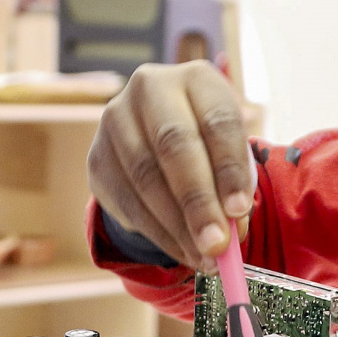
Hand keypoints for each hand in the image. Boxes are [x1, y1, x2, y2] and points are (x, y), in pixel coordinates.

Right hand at [87, 62, 252, 269]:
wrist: (155, 137)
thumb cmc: (208, 144)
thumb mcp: (230, 152)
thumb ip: (235, 184)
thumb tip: (231, 230)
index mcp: (196, 78)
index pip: (217, 121)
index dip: (230, 168)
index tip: (241, 211)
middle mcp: (150, 89)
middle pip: (174, 146)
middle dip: (198, 202)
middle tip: (218, 244)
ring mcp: (116, 120)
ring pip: (146, 177)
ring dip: (178, 226)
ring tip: (206, 258)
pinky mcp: (97, 156)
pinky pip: (126, 201)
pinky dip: (158, 233)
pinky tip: (182, 251)